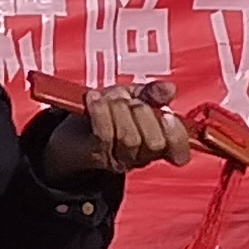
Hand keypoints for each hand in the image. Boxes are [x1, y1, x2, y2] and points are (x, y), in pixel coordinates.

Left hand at [47, 81, 194, 176]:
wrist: (69, 129)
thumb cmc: (107, 111)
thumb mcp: (132, 96)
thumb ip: (152, 93)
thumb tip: (170, 89)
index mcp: (158, 144)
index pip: (180, 151)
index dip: (177, 135)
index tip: (167, 115)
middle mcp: (142, 157)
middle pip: (155, 143)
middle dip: (143, 113)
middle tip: (129, 100)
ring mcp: (119, 159)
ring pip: (129, 138)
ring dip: (119, 110)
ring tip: (108, 98)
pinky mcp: (96, 155)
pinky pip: (105, 135)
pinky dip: (100, 112)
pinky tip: (94, 99)